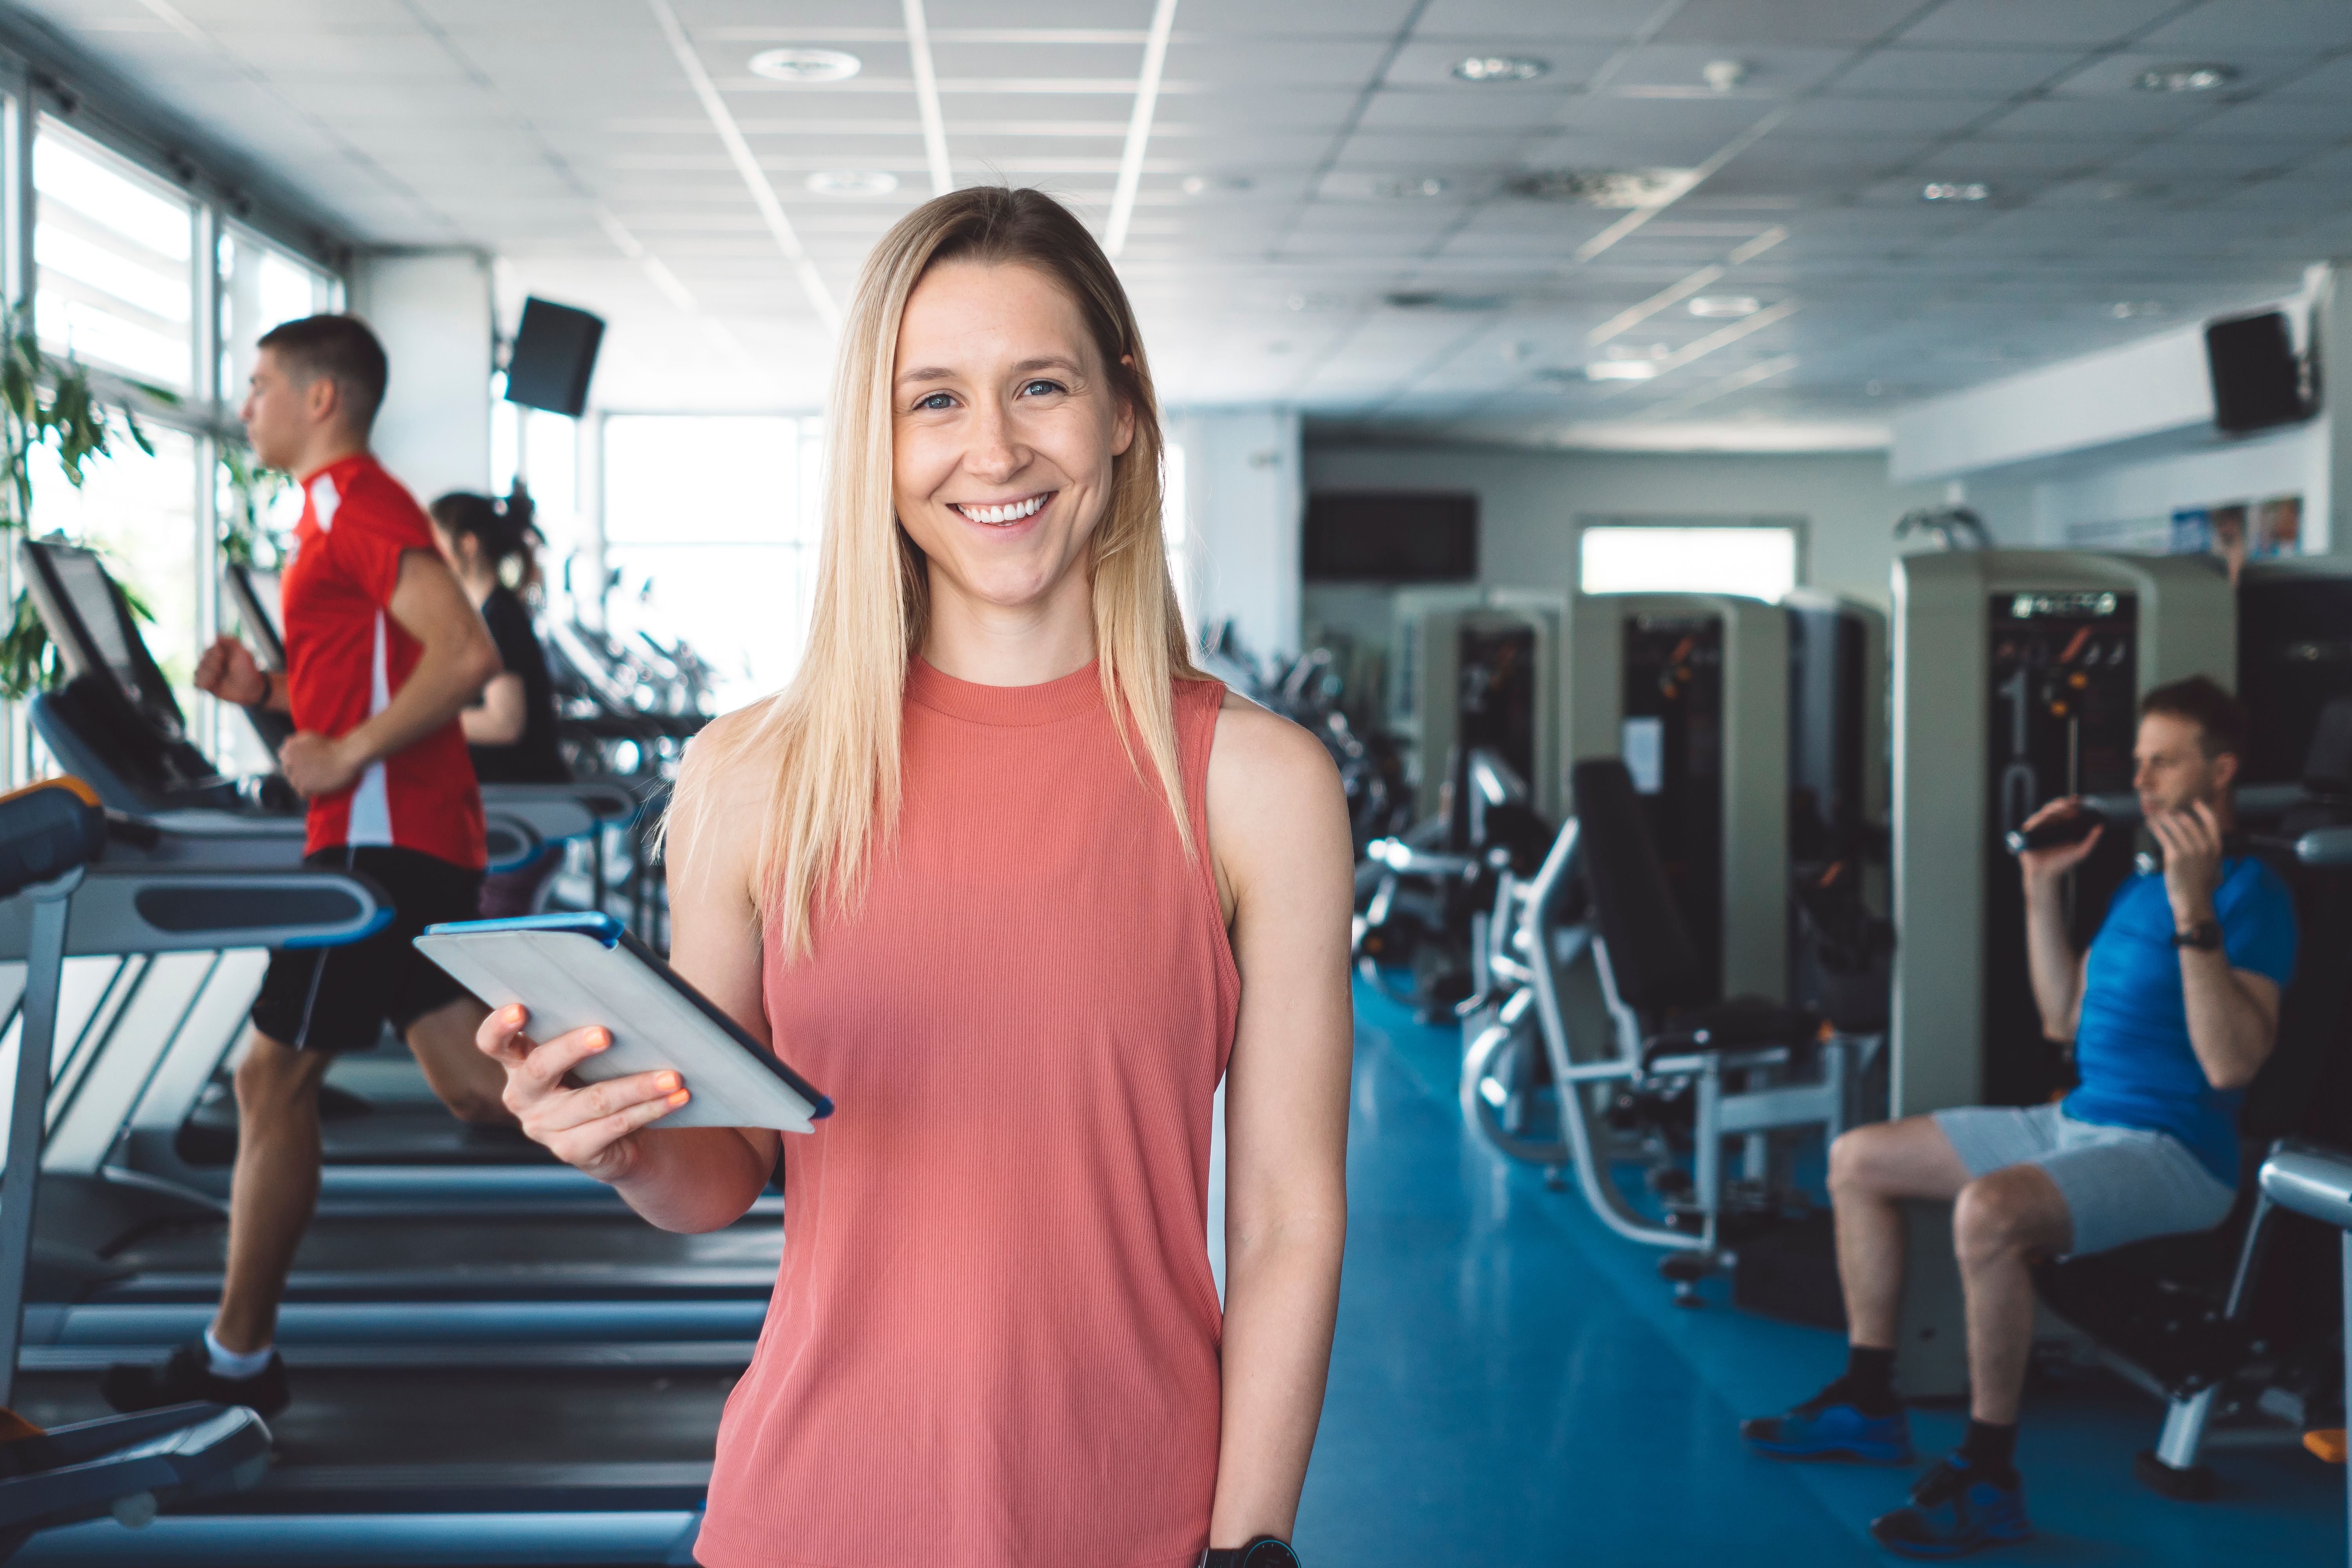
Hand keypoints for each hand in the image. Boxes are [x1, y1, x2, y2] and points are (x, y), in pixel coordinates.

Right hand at [194, 636, 268, 705]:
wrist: (249, 689)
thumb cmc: (247, 670)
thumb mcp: (243, 653)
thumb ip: (231, 641)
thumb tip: (216, 636)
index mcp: (218, 651)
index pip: (209, 650)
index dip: (216, 655)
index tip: (225, 658)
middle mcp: (210, 660)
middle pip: (202, 660)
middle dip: (214, 666)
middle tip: (224, 671)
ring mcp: (207, 672)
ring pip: (198, 671)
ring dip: (210, 676)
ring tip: (220, 679)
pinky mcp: (205, 684)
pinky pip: (196, 682)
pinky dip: (204, 684)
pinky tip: (213, 685)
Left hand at [276, 731, 364, 797]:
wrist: (346, 755)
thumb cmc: (331, 744)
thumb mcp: (309, 735)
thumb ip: (294, 740)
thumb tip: (286, 744)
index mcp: (289, 751)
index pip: (283, 759)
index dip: (295, 761)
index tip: (304, 762)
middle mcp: (289, 763)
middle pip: (288, 773)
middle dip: (298, 773)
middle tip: (311, 772)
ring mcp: (297, 776)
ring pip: (294, 784)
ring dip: (303, 783)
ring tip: (315, 781)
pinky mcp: (305, 787)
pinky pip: (302, 793)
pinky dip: (309, 792)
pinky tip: (316, 789)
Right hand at [477, 1003, 689, 1183]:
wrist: (625, 1134)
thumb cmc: (607, 1072)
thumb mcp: (593, 1051)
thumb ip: (591, 1025)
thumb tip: (627, 992)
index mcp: (518, 1061)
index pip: (493, 1043)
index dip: (499, 1026)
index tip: (519, 1008)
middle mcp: (524, 1096)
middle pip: (541, 1067)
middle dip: (573, 1048)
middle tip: (606, 1033)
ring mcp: (544, 1127)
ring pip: (593, 1100)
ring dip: (637, 1085)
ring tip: (672, 1074)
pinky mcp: (572, 1151)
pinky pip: (614, 1126)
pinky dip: (650, 1109)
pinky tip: (677, 1096)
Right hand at [2017, 796, 2101, 884]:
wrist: (2046, 875)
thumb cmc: (2063, 864)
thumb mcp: (2081, 852)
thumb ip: (2092, 840)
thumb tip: (2102, 826)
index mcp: (2060, 826)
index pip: (2064, 809)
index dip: (2071, 802)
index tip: (2079, 799)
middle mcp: (2048, 825)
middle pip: (2053, 807)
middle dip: (2063, 804)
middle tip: (2072, 805)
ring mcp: (2037, 828)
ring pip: (2044, 812)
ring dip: (2054, 809)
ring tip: (2065, 811)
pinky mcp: (2027, 833)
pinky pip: (2033, 822)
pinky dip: (2040, 819)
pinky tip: (2050, 819)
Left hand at [2147, 799, 2224, 925]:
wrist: (2193, 903)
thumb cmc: (2201, 890)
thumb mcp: (2214, 870)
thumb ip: (2212, 858)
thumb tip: (2209, 850)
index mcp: (2216, 849)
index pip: (2212, 823)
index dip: (2204, 811)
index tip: (2196, 802)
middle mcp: (2204, 847)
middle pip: (2189, 822)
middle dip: (2176, 814)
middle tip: (2167, 811)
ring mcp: (2190, 850)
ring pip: (2174, 826)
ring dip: (2163, 818)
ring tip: (2155, 814)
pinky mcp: (2175, 855)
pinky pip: (2163, 835)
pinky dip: (2155, 827)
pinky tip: (2149, 823)